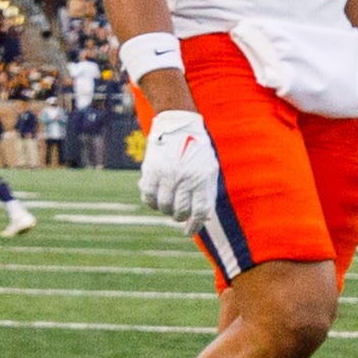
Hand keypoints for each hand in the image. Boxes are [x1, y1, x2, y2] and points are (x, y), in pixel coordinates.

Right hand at [137, 101, 223, 229]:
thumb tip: (202, 219)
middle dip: (179, 217)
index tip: (187, 232)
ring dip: (165, 209)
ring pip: (163, 206)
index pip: (200, 212)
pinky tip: (155, 198)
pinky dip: (151, 202)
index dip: (194, 226)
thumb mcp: (208, 170)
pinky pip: (148, 196)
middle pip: (180, 211)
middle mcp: (186, 178)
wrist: (179, 125)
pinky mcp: (151, 170)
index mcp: (203, 179)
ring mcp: (167, 174)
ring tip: (168, 204)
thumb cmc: (197, 151)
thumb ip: (206, 193)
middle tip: (178, 215)